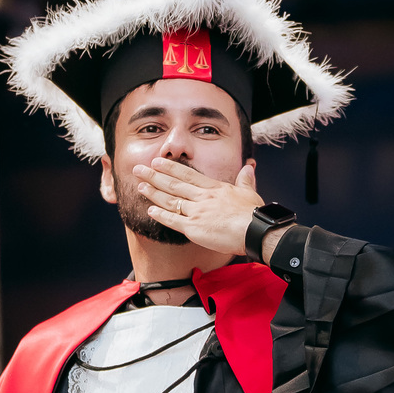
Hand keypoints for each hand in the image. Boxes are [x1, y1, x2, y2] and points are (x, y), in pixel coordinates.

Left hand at [132, 158, 261, 256]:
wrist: (255, 230)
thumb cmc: (254, 214)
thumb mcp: (250, 192)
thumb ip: (245, 179)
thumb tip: (249, 166)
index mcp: (215, 188)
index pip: (188, 175)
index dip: (171, 168)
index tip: (157, 162)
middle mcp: (202, 198)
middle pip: (174, 184)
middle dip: (154, 176)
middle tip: (139, 169)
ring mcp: (197, 212)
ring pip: (170, 200)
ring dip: (154, 193)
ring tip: (140, 186)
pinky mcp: (194, 228)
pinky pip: (173, 220)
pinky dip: (161, 215)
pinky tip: (150, 210)